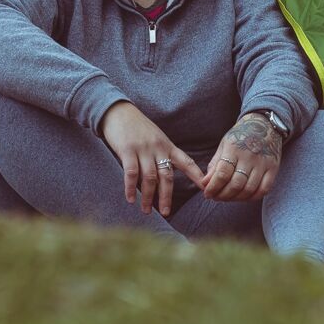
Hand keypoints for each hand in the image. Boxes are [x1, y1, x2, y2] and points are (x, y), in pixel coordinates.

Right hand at [99, 101, 205, 216]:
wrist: (118, 111)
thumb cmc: (136, 127)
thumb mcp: (155, 138)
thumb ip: (161, 154)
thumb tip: (163, 177)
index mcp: (167, 145)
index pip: (186, 162)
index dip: (196, 175)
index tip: (206, 188)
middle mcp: (158, 148)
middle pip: (166, 176)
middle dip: (166, 196)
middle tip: (167, 212)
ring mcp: (143, 149)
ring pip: (149, 178)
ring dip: (148, 197)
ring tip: (146, 210)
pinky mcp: (127, 150)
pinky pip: (131, 173)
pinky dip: (131, 188)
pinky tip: (130, 199)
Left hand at [203, 112, 283, 201]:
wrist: (264, 124)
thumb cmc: (240, 136)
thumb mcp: (224, 145)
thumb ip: (215, 164)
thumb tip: (205, 183)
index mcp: (234, 149)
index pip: (222, 174)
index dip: (213, 187)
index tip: (207, 194)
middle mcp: (249, 156)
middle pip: (235, 184)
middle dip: (223, 195)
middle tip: (216, 198)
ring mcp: (263, 163)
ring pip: (249, 189)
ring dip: (236, 198)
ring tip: (228, 198)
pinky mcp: (273, 168)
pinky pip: (264, 189)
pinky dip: (253, 197)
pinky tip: (244, 197)